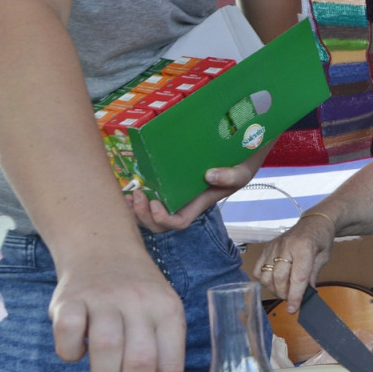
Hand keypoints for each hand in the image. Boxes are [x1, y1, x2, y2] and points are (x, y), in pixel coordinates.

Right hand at [49, 254, 185, 371]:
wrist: (102, 248)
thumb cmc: (136, 295)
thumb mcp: (160, 315)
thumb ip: (159, 355)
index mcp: (169, 311)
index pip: (171, 366)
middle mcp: (140, 302)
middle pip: (140, 363)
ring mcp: (104, 298)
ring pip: (107, 352)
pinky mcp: (70, 298)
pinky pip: (68, 335)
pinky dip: (70, 354)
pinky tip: (77, 356)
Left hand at [126, 158, 262, 232]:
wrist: (242, 148)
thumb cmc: (242, 163)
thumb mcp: (242, 171)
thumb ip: (230, 176)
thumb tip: (209, 175)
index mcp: (199, 203)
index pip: (178, 222)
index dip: (164, 219)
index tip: (156, 204)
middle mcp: (184, 200)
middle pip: (158, 223)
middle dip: (143, 216)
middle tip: (137, 195)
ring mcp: (175, 190)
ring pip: (150, 211)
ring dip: (136, 207)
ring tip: (130, 192)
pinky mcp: (169, 177)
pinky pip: (149, 192)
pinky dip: (138, 191)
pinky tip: (130, 182)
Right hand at [255, 214, 336, 312]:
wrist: (314, 222)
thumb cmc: (321, 239)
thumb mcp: (323, 258)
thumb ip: (312, 276)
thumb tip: (305, 296)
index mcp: (304, 247)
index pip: (297, 277)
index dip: (295, 296)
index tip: (293, 309)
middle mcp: (286, 246)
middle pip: (279, 278)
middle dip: (285, 294)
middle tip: (292, 299)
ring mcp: (274, 246)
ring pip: (266, 276)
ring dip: (274, 289)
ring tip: (285, 291)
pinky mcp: (266, 248)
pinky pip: (258, 269)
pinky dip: (264, 280)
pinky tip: (275, 281)